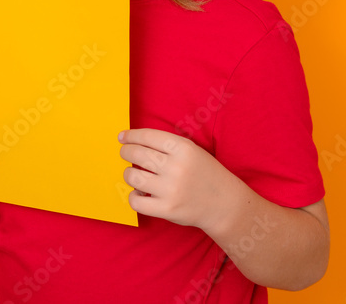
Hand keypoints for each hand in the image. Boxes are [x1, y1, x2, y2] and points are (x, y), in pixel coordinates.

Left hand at [118, 128, 237, 231]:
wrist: (224, 204)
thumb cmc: (204, 174)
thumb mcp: (192, 151)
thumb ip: (167, 145)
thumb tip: (134, 141)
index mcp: (183, 149)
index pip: (148, 136)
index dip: (131, 136)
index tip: (122, 137)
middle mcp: (176, 167)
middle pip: (137, 154)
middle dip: (126, 152)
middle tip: (125, 153)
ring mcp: (171, 189)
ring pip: (133, 176)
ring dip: (128, 173)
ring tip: (133, 174)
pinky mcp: (167, 209)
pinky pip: (136, 201)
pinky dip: (133, 196)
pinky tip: (139, 193)